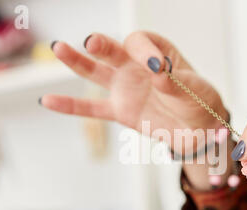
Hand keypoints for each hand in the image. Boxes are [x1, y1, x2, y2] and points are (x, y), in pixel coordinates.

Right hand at [40, 32, 226, 151]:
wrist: (198, 131)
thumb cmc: (199, 103)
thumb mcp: (195, 91)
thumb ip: (175, 82)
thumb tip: (157, 72)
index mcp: (158, 52)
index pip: (141, 42)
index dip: (143, 50)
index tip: (156, 67)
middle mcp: (136, 66)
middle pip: (113, 50)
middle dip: (102, 45)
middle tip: (92, 43)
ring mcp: (124, 87)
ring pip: (96, 72)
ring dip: (78, 61)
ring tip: (58, 48)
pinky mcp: (119, 111)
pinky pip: (91, 108)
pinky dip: (70, 106)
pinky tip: (47, 101)